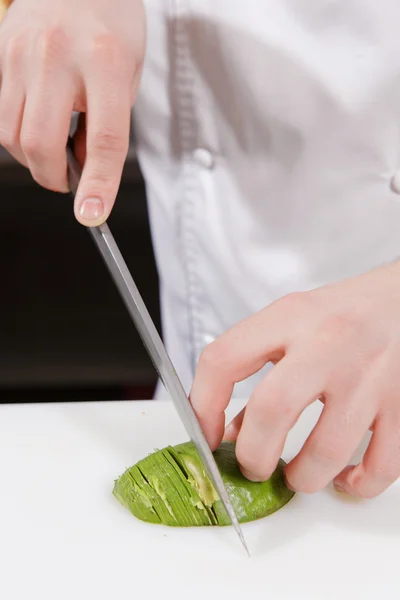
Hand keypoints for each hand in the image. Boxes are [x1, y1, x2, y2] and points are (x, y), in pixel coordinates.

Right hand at [0, 0, 144, 223]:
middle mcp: (57, 56)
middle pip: (40, 143)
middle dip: (53, 177)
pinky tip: (39, 121)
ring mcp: (21, 52)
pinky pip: (0, 113)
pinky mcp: (0, 52)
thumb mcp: (129, 73)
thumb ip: (108, 123)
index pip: (104, 139)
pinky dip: (19, 132)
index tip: (93, 214)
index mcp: (106, 61)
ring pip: (10, 134)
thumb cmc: (111, 22)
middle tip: (69, 180)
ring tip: (56, 145)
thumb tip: (85, 167)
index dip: (98, 184)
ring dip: (33, 158)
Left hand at [190, 262, 399, 497]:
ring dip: (302, 478)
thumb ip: (253, 366)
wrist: (399, 300)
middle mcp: (327, 344)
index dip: (202, 407)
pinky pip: (380, 465)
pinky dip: (357, 485)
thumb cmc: (339, 314)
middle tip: (253, 466)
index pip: (224, 360)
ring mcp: (368, 376)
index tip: (205, 436)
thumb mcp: (288, 322)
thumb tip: (229, 431)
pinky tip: (344, 477)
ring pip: (327, 451)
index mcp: (289, 319)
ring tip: (296, 475)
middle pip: (273, 409)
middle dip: (254, 454)